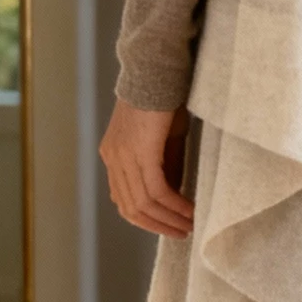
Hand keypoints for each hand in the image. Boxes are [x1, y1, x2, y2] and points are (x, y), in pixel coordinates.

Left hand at [99, 99, 193, 237]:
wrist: (158, 68)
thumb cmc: (163, 97)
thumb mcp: (161, 137)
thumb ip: (162, 165)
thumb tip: (171, 195)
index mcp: (113, 154)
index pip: (122, 198)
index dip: (144, 218)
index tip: (167, 225)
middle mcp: (112, 157)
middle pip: (129, 207)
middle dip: (157, 225)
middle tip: (181, 233)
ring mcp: (123, 156)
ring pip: (143, 203)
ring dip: (168, 218)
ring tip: (189, 225)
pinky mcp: (141, 152)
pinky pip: (156, 190)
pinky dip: (174, 205)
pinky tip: (189, 210)